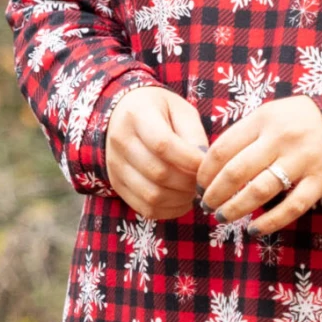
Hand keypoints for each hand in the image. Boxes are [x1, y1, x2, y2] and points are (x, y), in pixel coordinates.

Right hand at [106, 84, 207, 219]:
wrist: (123, 115)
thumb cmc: (159, 111)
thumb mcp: (181, 110)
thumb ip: (194, 135)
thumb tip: (204, 166)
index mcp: (137, 115)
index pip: (162, 144)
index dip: (189, 160)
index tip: (206, 165)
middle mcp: (120, 141)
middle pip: (158, 173)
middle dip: (188, 182)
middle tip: (203, 181)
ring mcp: (115, 166)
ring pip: (152, 195)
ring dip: (180, 199)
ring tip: (193, 191)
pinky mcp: (117, 184)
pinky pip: (145, 208)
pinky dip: (169, 211)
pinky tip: (182, 201)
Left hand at [196, 96, 321, 234]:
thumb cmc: (297, 121)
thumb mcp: (269, 115)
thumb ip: (243, 135)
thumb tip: (209, 167)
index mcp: (263, 119)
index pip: (222, 149)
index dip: (204, 172)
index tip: (198, 186)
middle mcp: (281, 138)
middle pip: (236, 172)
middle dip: (215, 193)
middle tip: (205, 206)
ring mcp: (302, 160)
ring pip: (260, 192)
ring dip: (235, 209)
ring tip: (222, 217)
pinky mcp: (320, 181)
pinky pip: (291, 207)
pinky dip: (270, 223)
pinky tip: (253, 230)